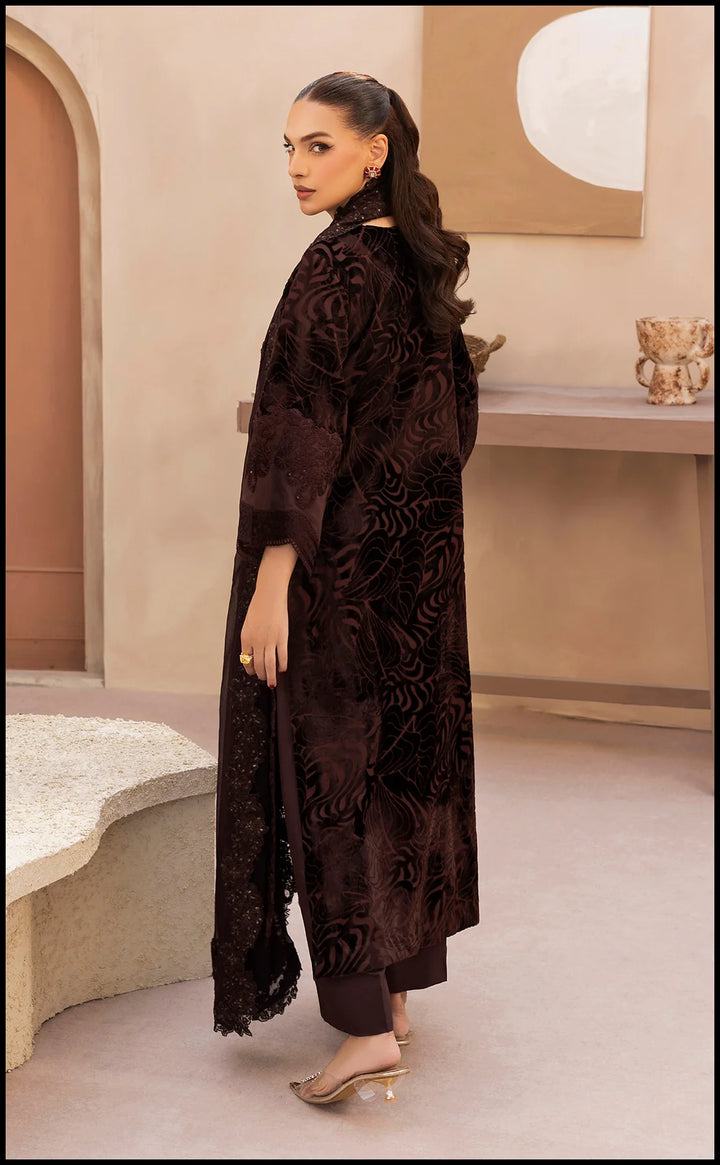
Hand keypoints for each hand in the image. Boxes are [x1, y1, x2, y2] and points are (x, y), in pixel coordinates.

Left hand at [240, 544, 297, 686]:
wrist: (269, 596)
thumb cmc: (258, 607)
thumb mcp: (249, 624)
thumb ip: (251, 638)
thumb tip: (254, 651)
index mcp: (246, 638)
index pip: (246, 660)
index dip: (249, 669)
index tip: (252, 672)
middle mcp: (256, 642)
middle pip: (258, 665)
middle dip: (260, 674)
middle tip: (263, 679)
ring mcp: (269, 641)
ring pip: (269, 665)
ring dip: (270, 676)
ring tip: (272, 682)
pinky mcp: (281, 638)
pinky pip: (282, 656)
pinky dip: (282, 664)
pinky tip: (282, 669)